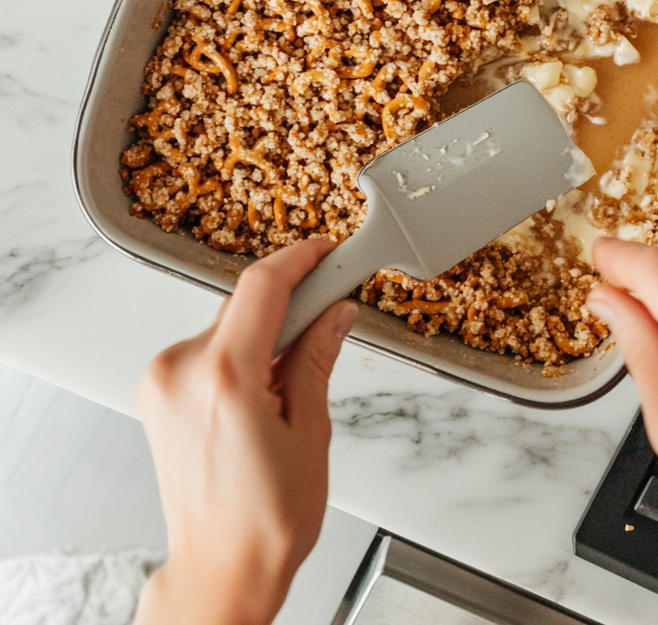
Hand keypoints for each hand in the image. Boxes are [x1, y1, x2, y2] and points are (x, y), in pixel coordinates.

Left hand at [134, 240, 356, 624]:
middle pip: (244, 303)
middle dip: (290, 304)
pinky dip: (238, 352)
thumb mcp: (310, 432)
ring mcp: (162, 382)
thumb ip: (317, 358)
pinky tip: (261, 389)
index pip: (262, 285)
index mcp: (224, 379)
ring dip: (263, 332)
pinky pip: (206, 348)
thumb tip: (335, 312)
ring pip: (226, 325)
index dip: (301, 258)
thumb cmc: (264, 523)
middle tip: (330, 310)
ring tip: (291, 381)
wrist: (220, 571)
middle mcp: (181, 372)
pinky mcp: (156, 393)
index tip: (328, 251)